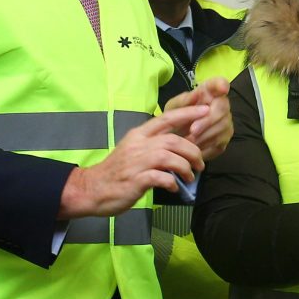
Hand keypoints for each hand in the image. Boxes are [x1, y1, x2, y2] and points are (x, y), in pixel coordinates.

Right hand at [59, 105, 206, 218]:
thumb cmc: (116, 171)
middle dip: (193, 151)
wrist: (92, 188)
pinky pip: (161, 177)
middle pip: (173, 140)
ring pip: (169, 157)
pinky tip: (174, 187)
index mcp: (138, 135)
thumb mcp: (132, 150)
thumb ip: (152, 145)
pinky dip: (172, 182)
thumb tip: (178, 147)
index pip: (166, 118)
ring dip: (185, 167)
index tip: (206, 110)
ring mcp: (137, 162)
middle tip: (200, 163)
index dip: (188, 113)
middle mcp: (138, 145)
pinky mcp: (136, 180)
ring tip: (189, 177)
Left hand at [164, 77, 231, 160]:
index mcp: (209, 91)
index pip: (219, 83)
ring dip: (204, 136)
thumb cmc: (177, 115)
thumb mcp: (174, 107)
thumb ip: (185, 100)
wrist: (176, 134)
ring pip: (221, 128)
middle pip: (222, 110)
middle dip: (207, 121)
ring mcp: (226, 122)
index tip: (222, 88)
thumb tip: (196, 93)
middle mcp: (222, 104)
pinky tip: (194, 147)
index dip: (222, 85)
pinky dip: (206, 146)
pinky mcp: (225, 139)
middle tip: (192, 130)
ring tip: (188, 141)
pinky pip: (219, 143)